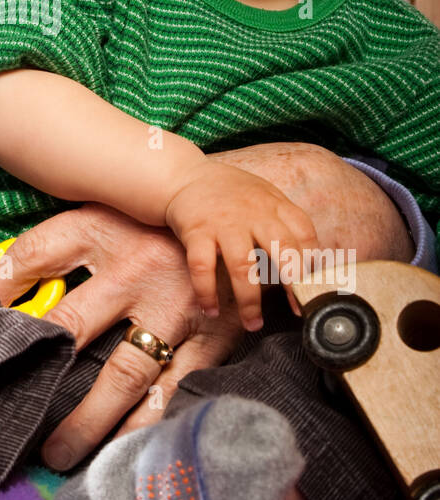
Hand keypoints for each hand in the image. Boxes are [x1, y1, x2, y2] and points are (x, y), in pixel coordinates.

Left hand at [0, 201, 245, 470]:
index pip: (34, 255)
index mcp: (103, 230)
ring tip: (60, 456)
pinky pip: (173, 393)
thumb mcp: (103, 216)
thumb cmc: (155, 225)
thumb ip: (50, 249)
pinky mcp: (209, 340)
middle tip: (6, 417)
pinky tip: (125, 455)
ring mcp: (175, 309)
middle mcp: (135, 270)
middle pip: (72, 327)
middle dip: (37, 373)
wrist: (242, 222)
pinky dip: (147, 426)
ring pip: (123, 376)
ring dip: (90, 421)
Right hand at [164, 163, 319, 329]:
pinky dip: (206, 292)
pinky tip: (211, 310)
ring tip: (252, 323)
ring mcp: (224, 223)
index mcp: (275, 206)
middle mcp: (253, 213)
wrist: (184, 176)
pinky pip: (202, 267)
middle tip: (296, 310)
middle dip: (292, 284)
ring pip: (243, 266)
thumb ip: (286, 225)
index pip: (305, 235)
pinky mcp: (196, 231)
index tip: (315, 291)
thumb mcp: (265, 198)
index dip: (315, 265)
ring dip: (249, 300)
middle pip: (282, 249)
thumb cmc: (230, 193)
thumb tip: (312, 264)